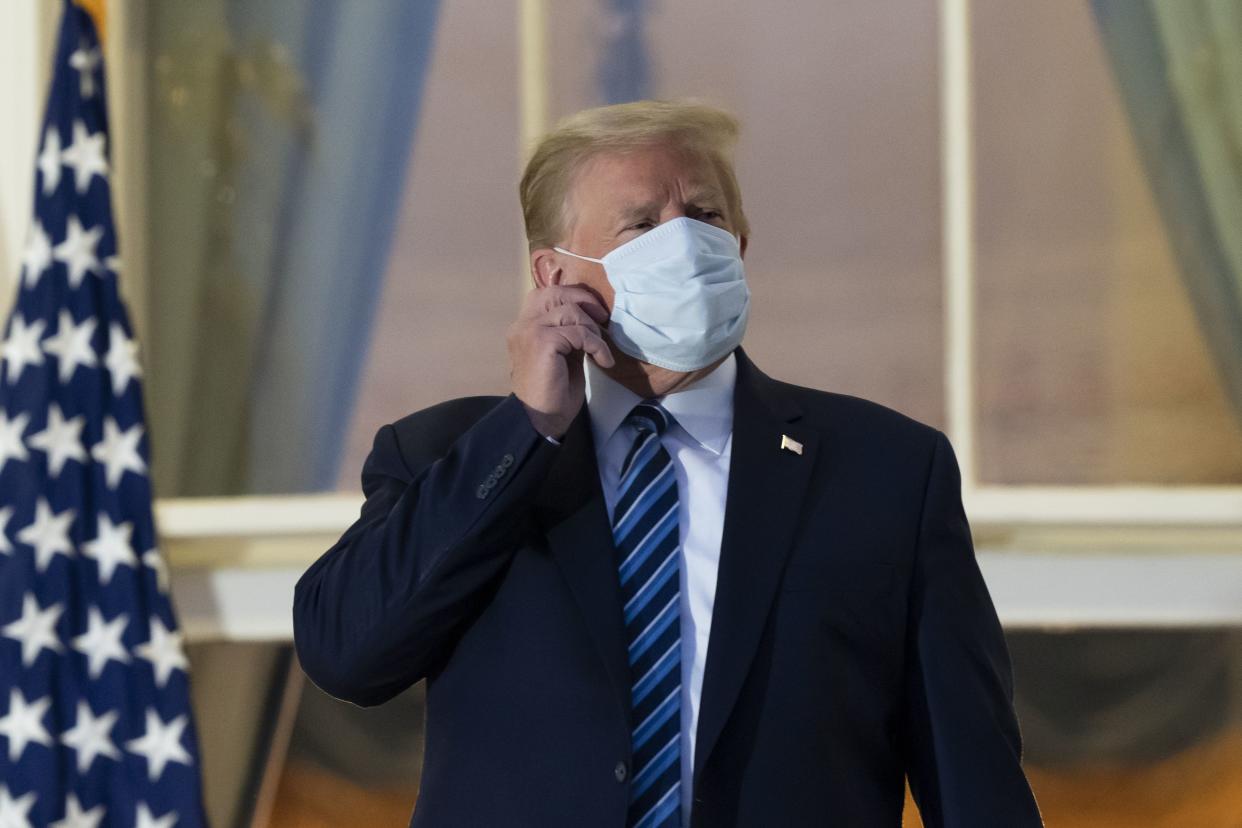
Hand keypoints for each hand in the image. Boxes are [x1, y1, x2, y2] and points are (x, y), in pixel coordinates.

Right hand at [508, 286, 614, 438]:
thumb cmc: (553, 392)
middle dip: (584, 300)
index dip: (573, 295)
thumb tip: (592, 316)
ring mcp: (529, 331)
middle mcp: (522, 324)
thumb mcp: (563, 353)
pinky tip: (603, 361)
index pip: (547, 294)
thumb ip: (569, 332)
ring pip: (570, 311)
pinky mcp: (542, 342)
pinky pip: (579, 333)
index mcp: (524, 326)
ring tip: (600, 350)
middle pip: (555, 293)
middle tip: (603, 318)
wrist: (542, 420)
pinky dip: (597, 346)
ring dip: (593, 330)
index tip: (596, 312)